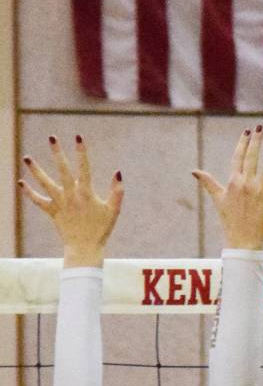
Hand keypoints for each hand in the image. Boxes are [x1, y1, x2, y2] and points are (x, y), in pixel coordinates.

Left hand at [18, 136, 122, 267]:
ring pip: (45, 184)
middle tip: (52, 138)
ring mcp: (60, 203)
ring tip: (26, 158)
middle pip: (62, 170)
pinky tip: (22, 183)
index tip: (78, 137)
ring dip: (35, 170)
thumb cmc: (101, 230)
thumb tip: (118, 173)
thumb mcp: (113, 211)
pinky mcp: (52, 212)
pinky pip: (39, 202)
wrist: (85, 248)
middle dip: (58, 153)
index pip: (84, 168)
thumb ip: (117, 192)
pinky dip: (29, 193)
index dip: (82, 151)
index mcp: (86, 193)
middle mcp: (71, 195)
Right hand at [193, 127, 262, 249]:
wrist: (242, 240)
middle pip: (253, 157)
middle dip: (257, 141)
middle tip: (261, 126)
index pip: (238, 157)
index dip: (243, 144)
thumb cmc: (229, 220)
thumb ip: (208, 182)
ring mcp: (259, 191)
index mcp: (234, 181)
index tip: (247, 131)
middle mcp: (246, 183)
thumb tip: (194, 171)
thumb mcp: (218, 199)